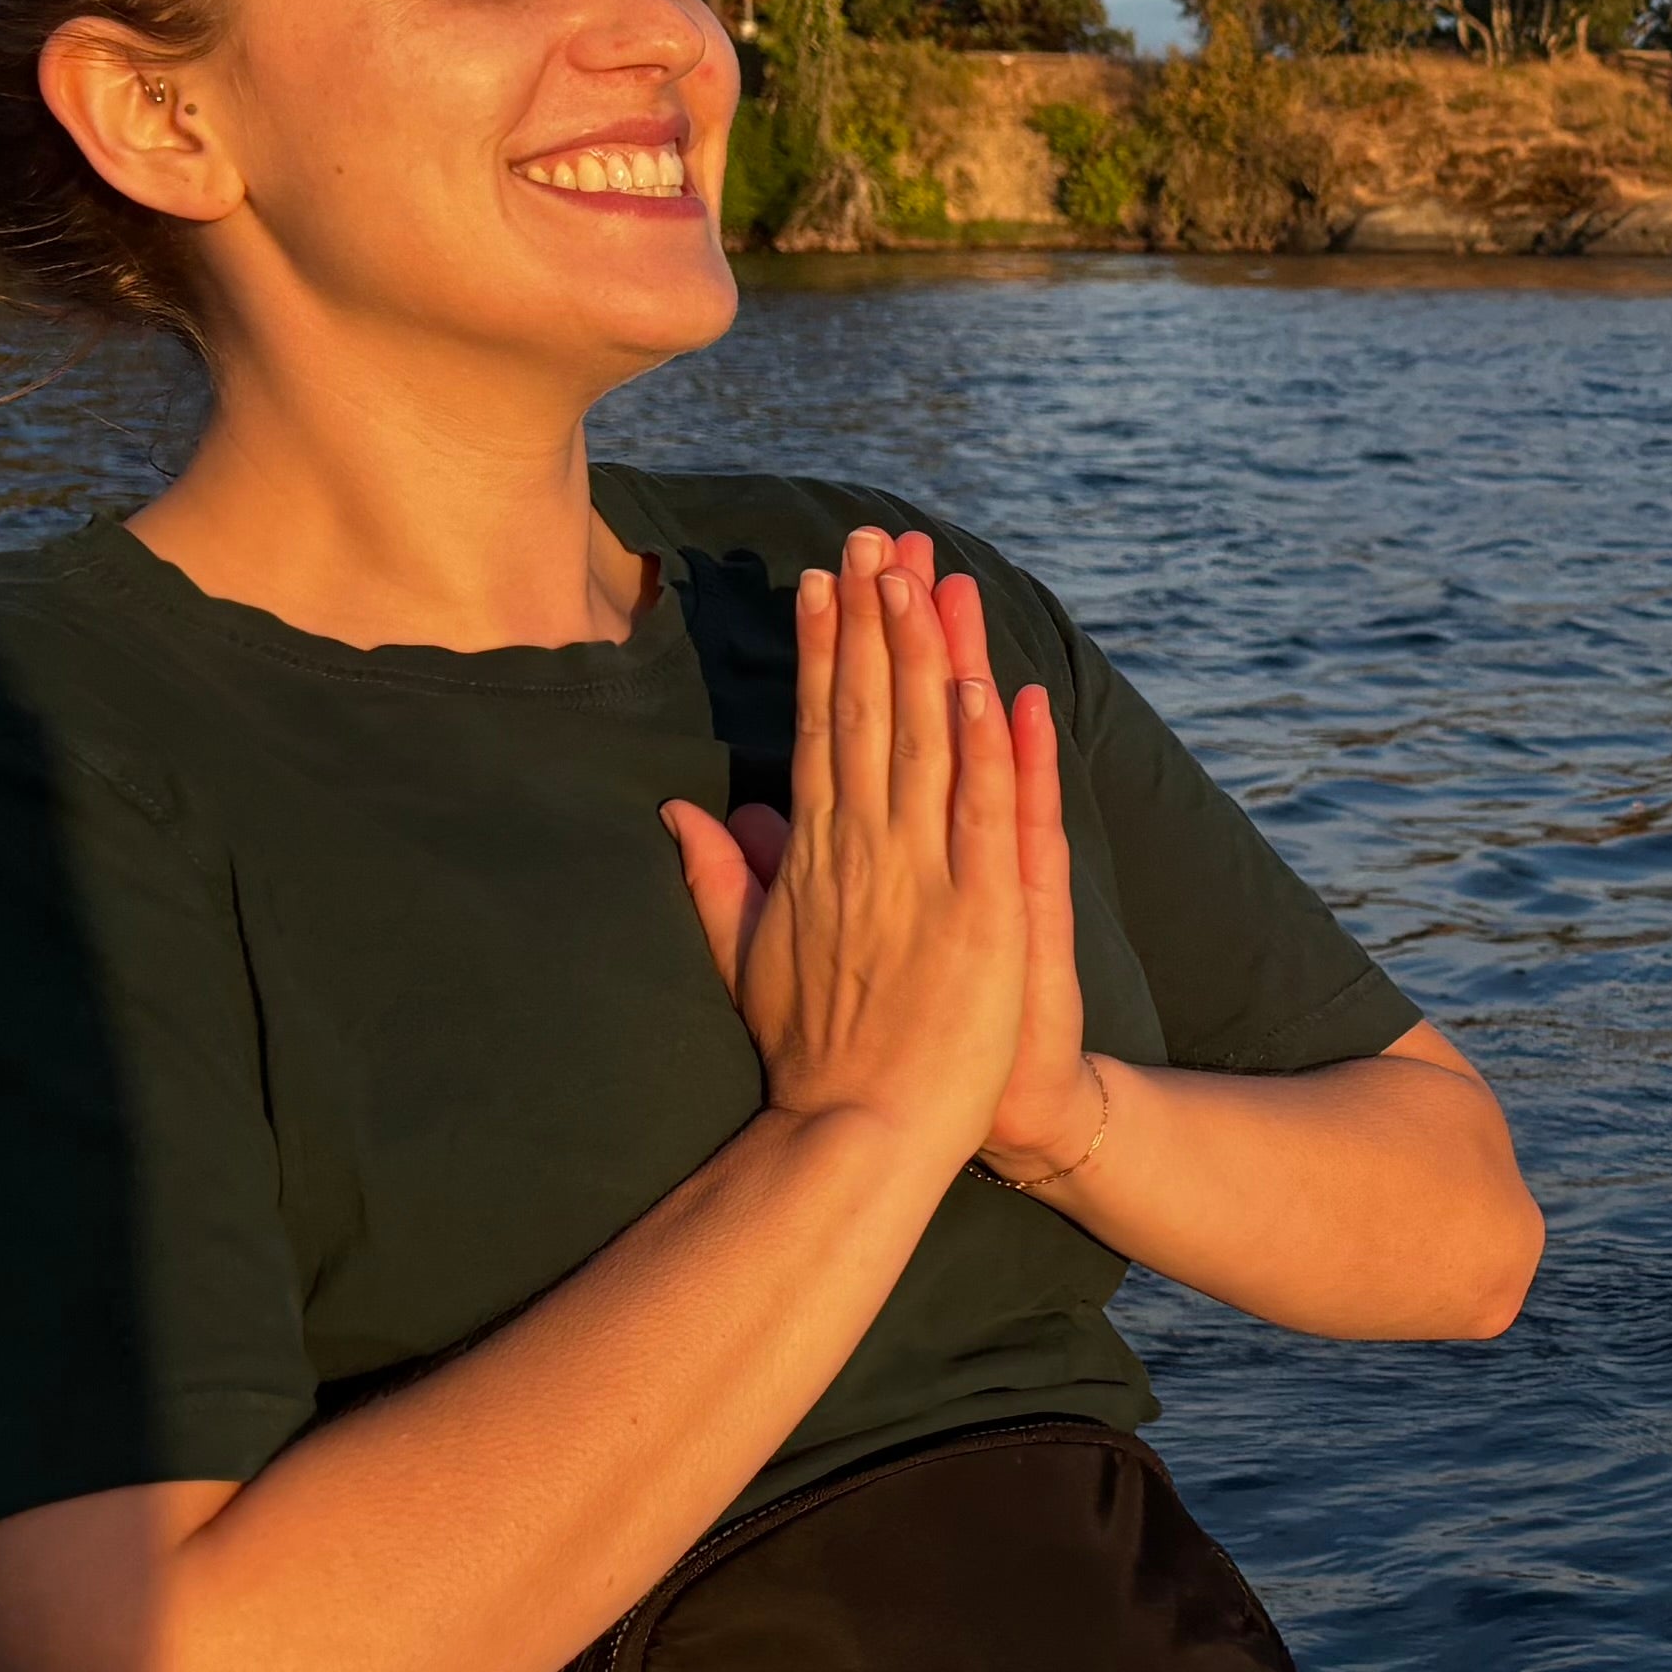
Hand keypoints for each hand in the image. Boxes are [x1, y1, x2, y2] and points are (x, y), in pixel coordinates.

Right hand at [657, 524, 1034, 1171]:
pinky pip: (983, 814)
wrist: (862, 1135)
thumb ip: (717, 878)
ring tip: (919, 573)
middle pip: (868, 713)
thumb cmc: (813, 1056)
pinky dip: (984, 749)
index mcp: (810, 857)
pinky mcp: (978, 912)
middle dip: (871, 620)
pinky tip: (982, 685)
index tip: (824, 581)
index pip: (818, 729)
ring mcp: (919, 877)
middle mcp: (859, 850)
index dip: (824, 651)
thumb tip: (687, 809)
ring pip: (924, 743)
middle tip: (873, 535)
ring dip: (923, 654)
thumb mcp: (745, 955)